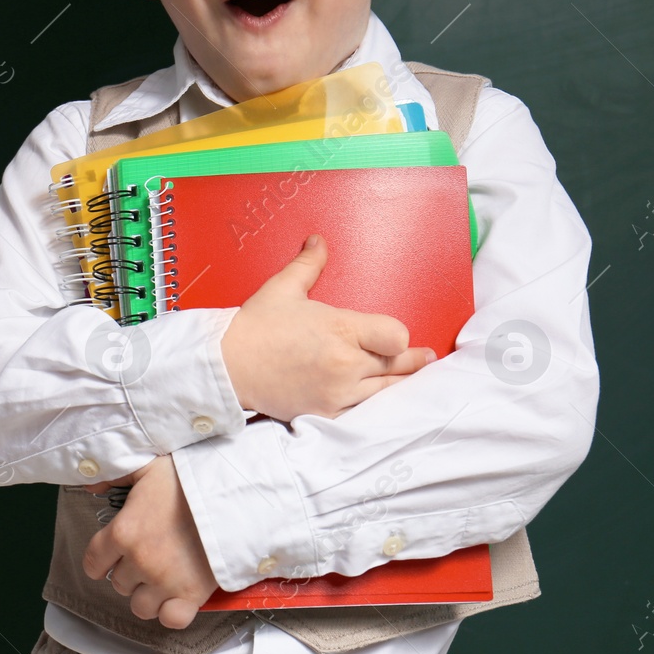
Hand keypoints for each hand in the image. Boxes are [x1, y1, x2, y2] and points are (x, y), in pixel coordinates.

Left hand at [80, 454, 216, 628]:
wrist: (232, 495)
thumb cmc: (189, 479)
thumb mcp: (146, 466)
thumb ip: (115, 475)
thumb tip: (91, 486)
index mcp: (123, 531)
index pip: (93, 562)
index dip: (101, 561)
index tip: (111, 557)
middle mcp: (139, 560)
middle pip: (119, 584)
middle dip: (129, 572)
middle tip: (148, 556)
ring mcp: (164, 581)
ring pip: (140, 606)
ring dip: (148, 595)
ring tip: (161, 578)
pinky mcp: (191, 595)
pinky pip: (170, 620)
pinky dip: (171, 612)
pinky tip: (176, 597)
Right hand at [219, 233, 435, 421]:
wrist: (227, 366)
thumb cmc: (255, 326)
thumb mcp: (282, 288)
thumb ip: (308, 265)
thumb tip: (319, 240)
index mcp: (340, 328)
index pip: (396, 335)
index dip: (398, 335)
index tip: (393, 334)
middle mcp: (345, 363)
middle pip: (398, 363)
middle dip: (411, 359)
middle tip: (426, 356)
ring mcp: (338, 392)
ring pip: (387, 390)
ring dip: (399, 381)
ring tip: (414, 376)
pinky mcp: (327, 412)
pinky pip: (364, 411)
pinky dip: (372, 403)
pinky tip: (380, 397)